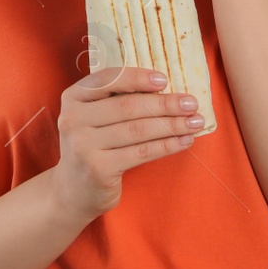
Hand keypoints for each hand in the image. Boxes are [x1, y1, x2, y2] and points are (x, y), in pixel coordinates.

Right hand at [50, 66, 206, 222]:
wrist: (72, 191)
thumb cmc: (92, 146)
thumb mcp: (92, 118)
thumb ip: (115, 100)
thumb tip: (165, 88)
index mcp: (73, 98)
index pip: (107, 79)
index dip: (138, 78)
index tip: (165, 80)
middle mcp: (73, 118)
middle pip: (127, 106)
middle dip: (164, 104)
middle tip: (191, 104)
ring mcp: (83, 145)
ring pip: (137, 129)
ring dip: (171, 125)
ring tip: (195, 122)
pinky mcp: (99, 168)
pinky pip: (141, 152)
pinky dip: (167, 145)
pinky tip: (185, 141)